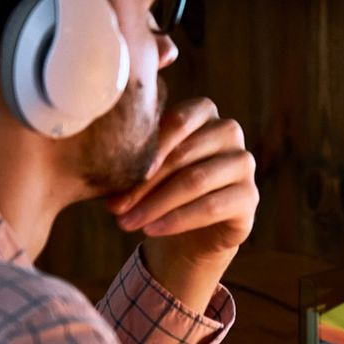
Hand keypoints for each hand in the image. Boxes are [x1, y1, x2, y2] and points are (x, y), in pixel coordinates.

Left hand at [107, 98, 257, 309]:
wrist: (189, 226)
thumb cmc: (159, 185)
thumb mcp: (144, 163)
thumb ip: (131, 148)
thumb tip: (93, 148)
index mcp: (205, 112)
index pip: (181, 119)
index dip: (152, 144)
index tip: (119, 169)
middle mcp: (230, 133)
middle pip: (185, 154)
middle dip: (145, 183)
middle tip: (113, 207)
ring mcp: (244, 164)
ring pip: (196, 181)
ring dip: (156, 204)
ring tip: (126, 223)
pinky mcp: (249, 197)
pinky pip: (212, 207)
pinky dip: (177, 220)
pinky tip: (151, 230)